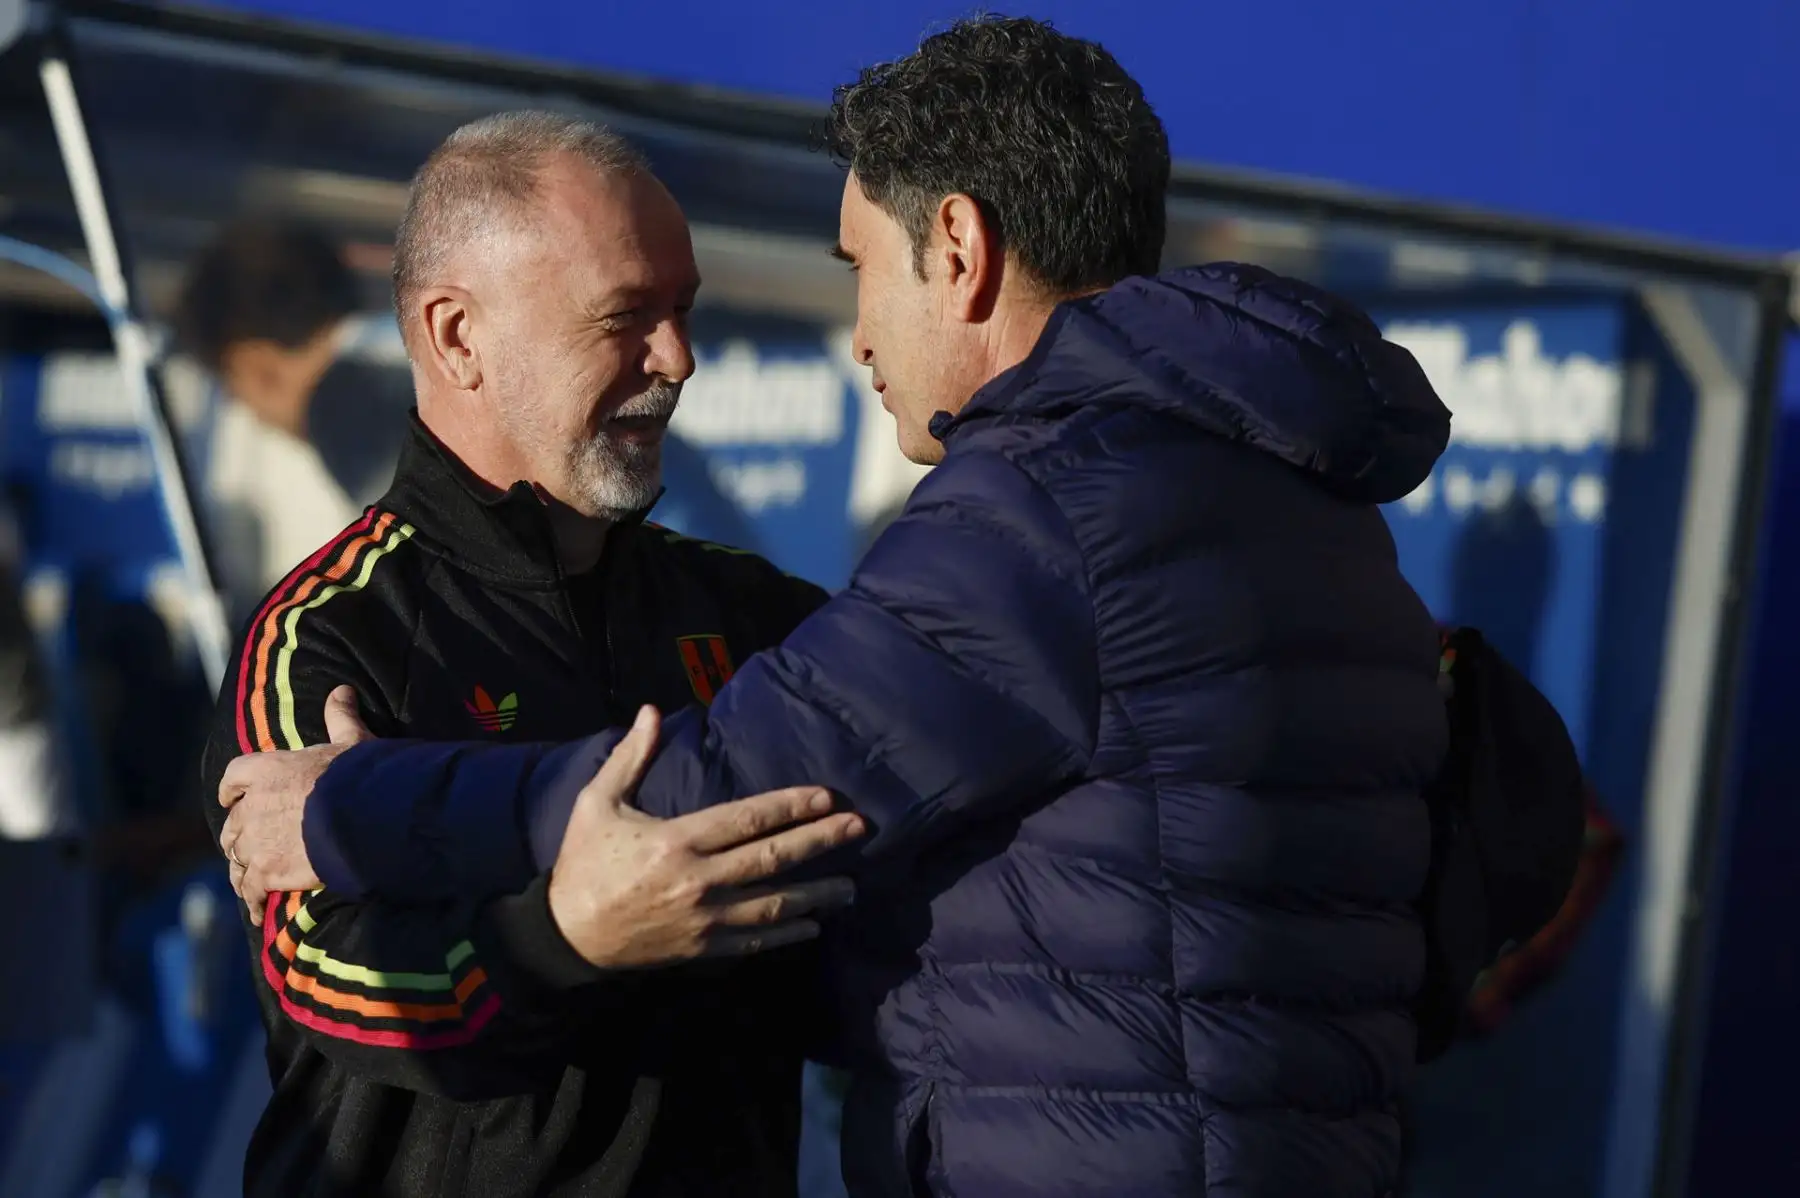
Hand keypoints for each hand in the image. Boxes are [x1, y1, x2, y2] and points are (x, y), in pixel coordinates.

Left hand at [219, 685, 372, 923]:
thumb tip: (342, 690)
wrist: (361, 816)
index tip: (232, 798)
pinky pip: (250, 889)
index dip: (232, 790)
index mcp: (268, 769)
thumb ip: (340, 717)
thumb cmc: (358, 776)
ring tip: (250, 883)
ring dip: (242, 871)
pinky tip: (257, 910)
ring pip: (237, 859)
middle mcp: (253, 805)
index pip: (235, 775)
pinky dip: (252, 900)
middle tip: (248, 847)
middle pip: (233, 824)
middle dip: (238, 836)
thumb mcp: (352, 741)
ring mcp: (256, 842)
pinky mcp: (266, 872)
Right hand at [549, 705, 863, 967]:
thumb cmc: (585, 862)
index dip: (790, 806)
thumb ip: (630, 757)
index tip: (825, 797)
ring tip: (852, 886)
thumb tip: (651, 710)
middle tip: (858, 829)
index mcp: (677, 840)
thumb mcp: (597, 803)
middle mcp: (699, 880)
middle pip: (772, 859)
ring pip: (773, 905)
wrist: (566, 934)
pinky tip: (814, 926)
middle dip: (819, 842)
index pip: (747, 820)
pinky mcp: (703, 950)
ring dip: (817, 894)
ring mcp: (705, 919)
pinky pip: (755, 941)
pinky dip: (787, 935)